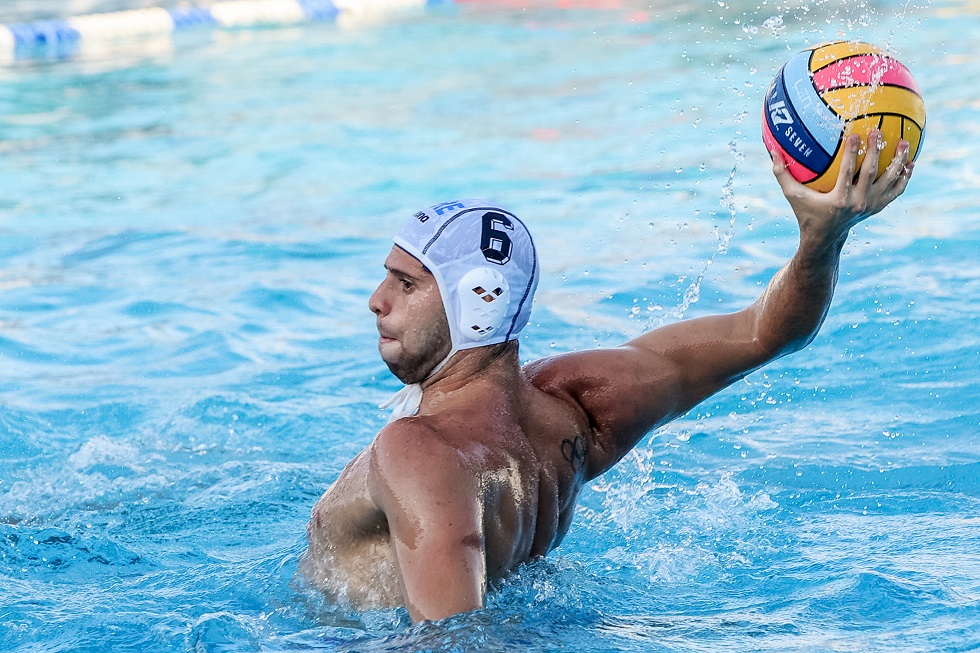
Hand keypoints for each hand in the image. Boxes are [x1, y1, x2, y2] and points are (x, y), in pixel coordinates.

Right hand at [772, 130, 913, 243]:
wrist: (824, 238)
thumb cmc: (806, 212)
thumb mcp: (792, 195)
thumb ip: (782, 173)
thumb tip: (772, 150)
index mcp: (838, 200)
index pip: (848, 173)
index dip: (852, 153)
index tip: (856, 134)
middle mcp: (857, 203)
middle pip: (872, 174)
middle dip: (877, 151)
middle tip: (879, 131)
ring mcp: (871, 206)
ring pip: (889, 181)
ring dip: (898, 162)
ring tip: (904, 143)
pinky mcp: (878, 207)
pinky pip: (896, 191)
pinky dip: (904, 177)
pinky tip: (910, 163)